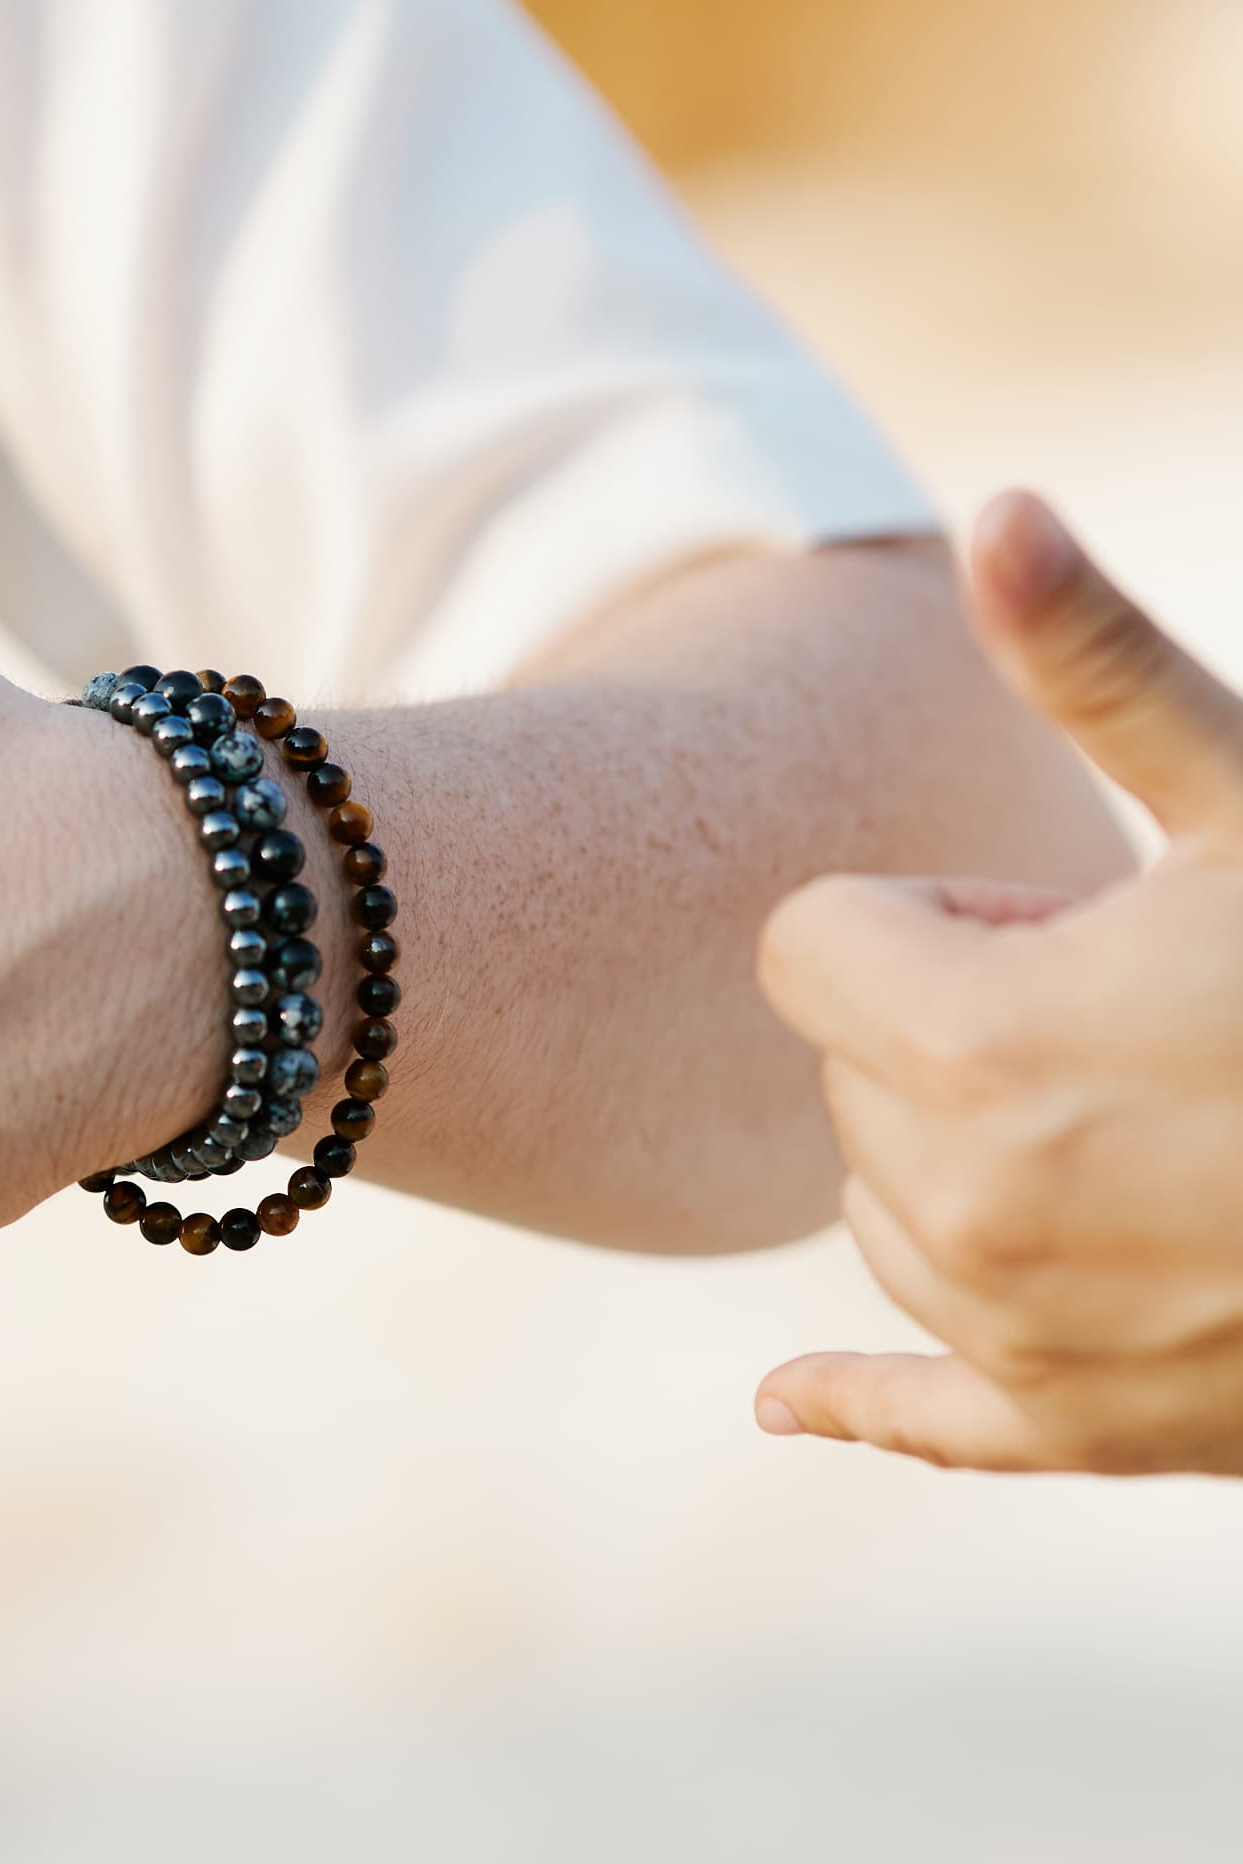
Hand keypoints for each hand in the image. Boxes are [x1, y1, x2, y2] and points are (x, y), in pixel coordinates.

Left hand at [753, 492, 1242, 1473]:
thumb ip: (1097, 665)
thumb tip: (995, 508)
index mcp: (967, 1048)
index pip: (804, 940)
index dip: (927, 913)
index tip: (1055, 919)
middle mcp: (961, 1210)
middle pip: (843, 1064)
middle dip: (947, 1022)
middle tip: (1133, 1018)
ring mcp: (1017, 1336)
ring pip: (881, 1195)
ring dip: (963, 1147)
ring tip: (1157, 1125)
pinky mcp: (1080, 1429)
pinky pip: (914, 1420)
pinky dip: (855, 1398)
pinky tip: (780, 1406)